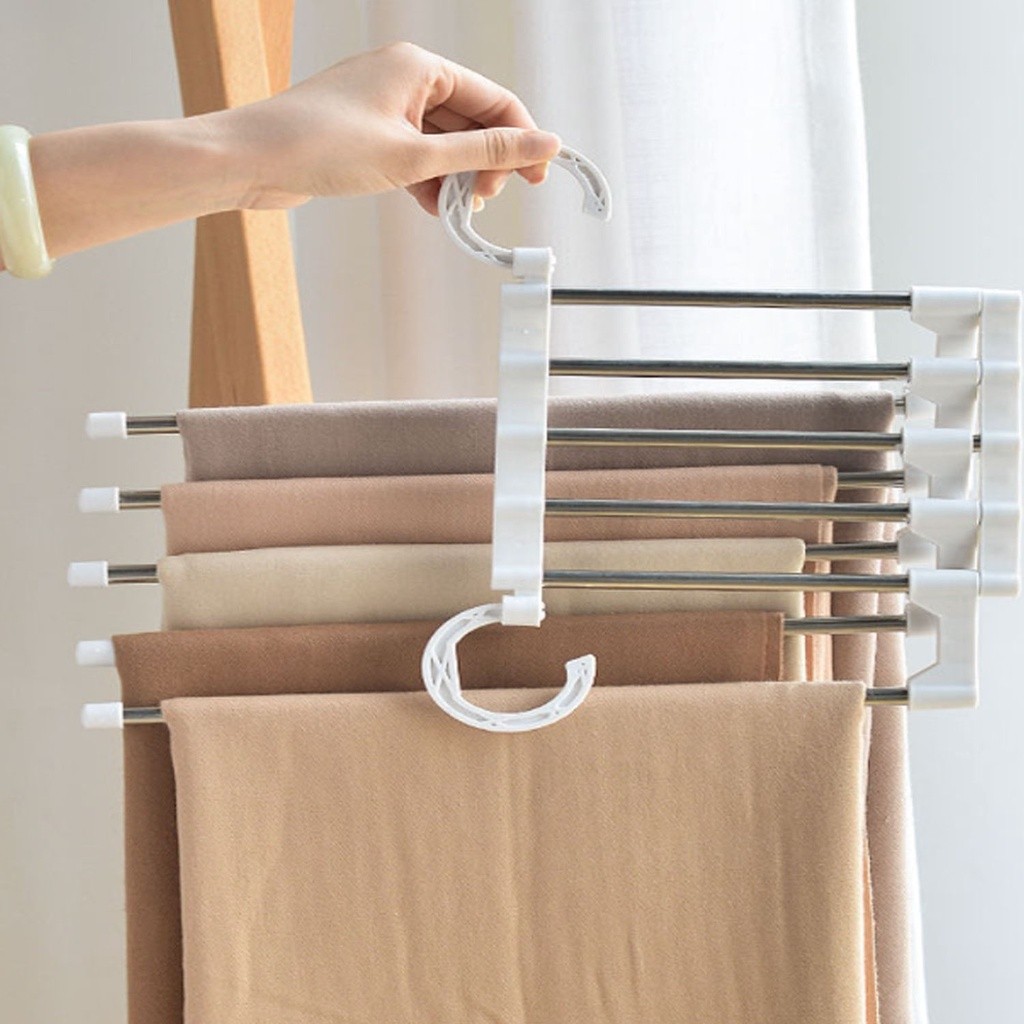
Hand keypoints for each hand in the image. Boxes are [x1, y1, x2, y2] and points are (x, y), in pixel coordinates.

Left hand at [211, 41, 561, 214]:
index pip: (493, 100)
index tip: (537, 178)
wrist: (251, 161)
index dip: (520, 140)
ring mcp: (384, 108)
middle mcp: (404, 80)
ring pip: (442, 145)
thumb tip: (540, 144)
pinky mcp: (368, 136)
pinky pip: (416, 157)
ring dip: (455, 180)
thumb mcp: (415, 155)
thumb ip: (483, 153)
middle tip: (484, 200)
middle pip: (469, 123)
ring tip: (455, 209)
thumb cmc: (319, 144)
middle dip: (483, 165)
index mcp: (419, 67)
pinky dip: (428, 183)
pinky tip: (431, 207)